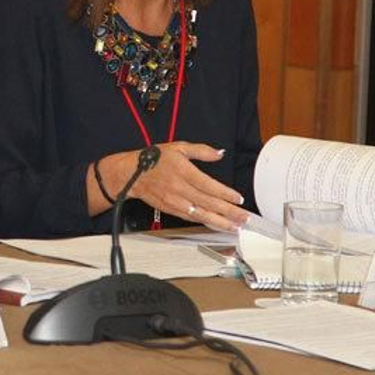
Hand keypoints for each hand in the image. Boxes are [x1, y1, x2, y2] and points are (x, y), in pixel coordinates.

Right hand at [104, 142, 248, 231]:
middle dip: (228, 212)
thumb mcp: (178, 147)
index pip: (209, 186)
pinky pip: (191, 218)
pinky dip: (205, 223)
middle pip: (208, 203)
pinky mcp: (171, 209)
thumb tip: (219, 153)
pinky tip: (216, 225)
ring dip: (219, 222)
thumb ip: (201, 151)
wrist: (130, 174)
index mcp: (184, 172)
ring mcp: (175, 201)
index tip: (238, 198)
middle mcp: (180, 189)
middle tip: (244, 217)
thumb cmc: (153, 160)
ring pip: (201, 214)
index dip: (225, 194)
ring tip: (234, 227)